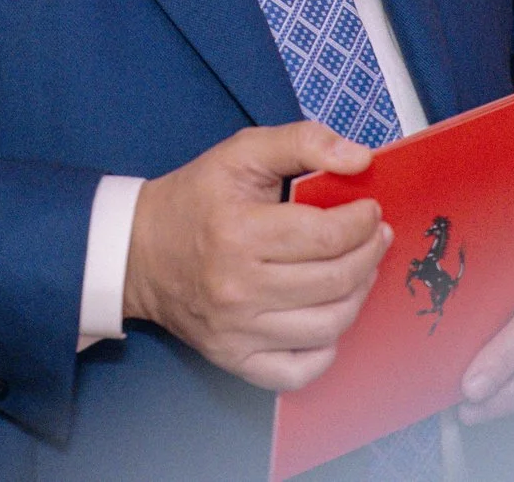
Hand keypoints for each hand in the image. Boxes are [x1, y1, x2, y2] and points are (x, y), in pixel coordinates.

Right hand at [122, 121, 391, 392]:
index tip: (370, 210)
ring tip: (359, 270)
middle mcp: (237, 288)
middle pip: (334, 281)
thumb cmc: (194, 199)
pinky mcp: (234, 358)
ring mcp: (236, 330)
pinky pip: (299, 371)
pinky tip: (327, 317)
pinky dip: (326, 349)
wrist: (138, 252)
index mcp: (239, 232)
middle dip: (370, 254)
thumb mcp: (241, 152)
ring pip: (328, 326)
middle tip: (376, 236)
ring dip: (358, 296)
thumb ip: (302, 141)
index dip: (363, 221)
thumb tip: (360, 159)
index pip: (327, 236)